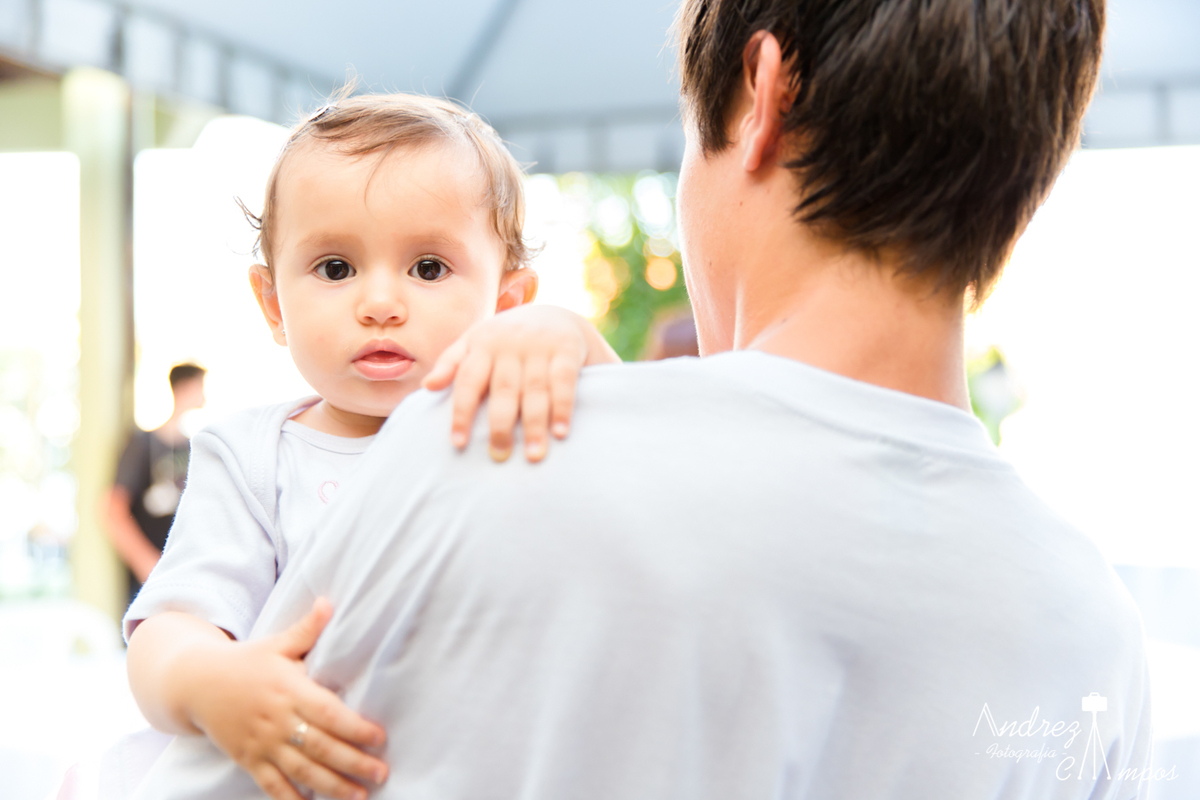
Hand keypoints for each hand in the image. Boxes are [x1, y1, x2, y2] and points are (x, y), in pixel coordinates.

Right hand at [187, 599, 387, 799]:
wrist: (196, 683)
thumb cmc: (247, 661)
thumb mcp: (277, 643)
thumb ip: (307, 629)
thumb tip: (329, 602)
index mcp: (290, 689)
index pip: (328, 713)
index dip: (354, 727)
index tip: (380, 738)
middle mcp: (277, 720)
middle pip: (321, 746)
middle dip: (353, 763)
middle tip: (382, 773)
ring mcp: (261, 743)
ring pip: (301, 771)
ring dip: (332, 787)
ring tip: (360, 796)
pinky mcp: (248, 760)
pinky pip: (271, 785)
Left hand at [422, 305, 618, 462]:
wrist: (557, 312)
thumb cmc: (505, 338)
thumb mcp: (475, 342)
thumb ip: (451, 363)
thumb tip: (427, 386)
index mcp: (483, 343)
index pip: (468, 380)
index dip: (462, 412)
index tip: (458, 444)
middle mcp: (510, 343)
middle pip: (503, 389)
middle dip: (500, 424)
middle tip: (498, 455)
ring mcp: (540, 346)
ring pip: (534, 389)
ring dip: (534, 424)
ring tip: (532, 455)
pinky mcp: (567, 348)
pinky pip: (564, 381)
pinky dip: (563, 407)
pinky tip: (561, 433)